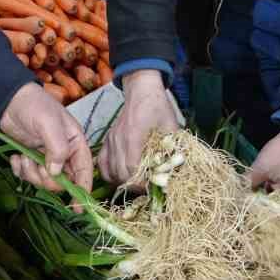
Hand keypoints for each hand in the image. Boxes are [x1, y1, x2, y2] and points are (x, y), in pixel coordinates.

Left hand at [0, 82, 93, 194]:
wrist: (10, 99)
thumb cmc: (35, 106)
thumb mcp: (49, 123)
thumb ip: (57, 148)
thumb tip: (57, 173)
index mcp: (75, 143)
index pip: (84, 171)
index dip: (82, 190)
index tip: (77, 208)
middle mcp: (64, 152)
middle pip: (61, 181)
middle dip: (46, 178)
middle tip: (33, 164)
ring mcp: (46, 156)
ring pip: (44, 180)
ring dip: (31, 173)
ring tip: (22, 157)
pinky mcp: (31, 158)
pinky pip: (28, 175)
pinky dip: (20, 170)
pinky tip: (15, 157)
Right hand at [97, 69, 182, 185]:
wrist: (142, 90)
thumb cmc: (158, 107)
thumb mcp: (171, 126)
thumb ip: (174, 148)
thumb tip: (177, 171)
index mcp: (133, 135)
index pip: (131, 168)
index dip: (142, 183)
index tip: (153, 187)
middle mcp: (118, 140)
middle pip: (120, 174)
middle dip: (134, 186)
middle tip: (148, 188)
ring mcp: (110, 140)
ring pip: (110, 172)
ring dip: (123, 182)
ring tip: (138, 183)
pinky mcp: (107, 140)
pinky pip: (103, 164)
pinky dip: (110, 174)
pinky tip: (121, 177)